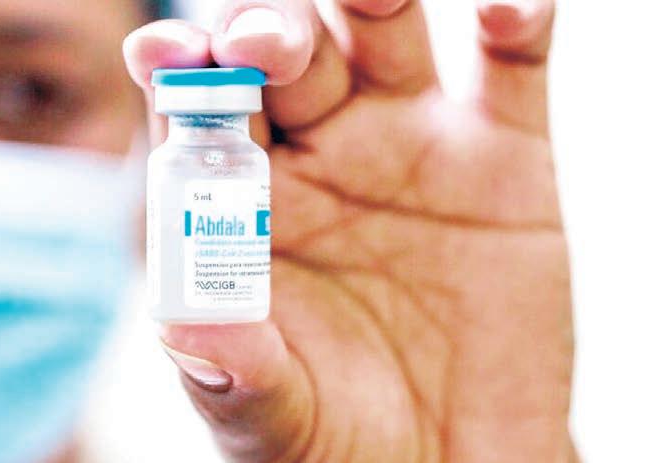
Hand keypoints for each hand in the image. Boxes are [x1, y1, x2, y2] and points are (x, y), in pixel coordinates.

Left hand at [124, 1, 574, 460]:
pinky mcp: (506, 154)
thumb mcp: (276, 423)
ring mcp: (409, 142)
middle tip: (261, 42)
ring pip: (380, 35)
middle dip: (266, 30)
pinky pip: (511, 66)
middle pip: (281, 54)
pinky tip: (500, 7)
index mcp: (240, 204)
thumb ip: (234, 376)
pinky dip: (514, 20)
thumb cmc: (340, 442)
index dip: (175, 75)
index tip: (159, 53)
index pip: (194, 116)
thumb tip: (184, 326)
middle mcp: (317, 153)